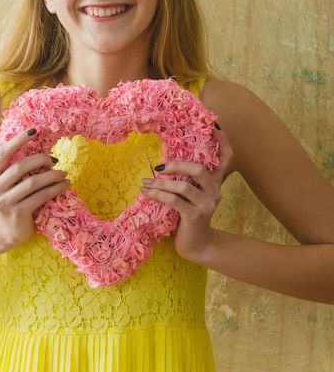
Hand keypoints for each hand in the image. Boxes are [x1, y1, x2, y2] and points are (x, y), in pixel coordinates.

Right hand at [0, 129, 69, 248]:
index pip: (3, 152)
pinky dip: (55, 189)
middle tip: (54, 159)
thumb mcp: (5, 182)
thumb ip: (12, 166)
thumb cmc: (10, 199)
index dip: (19, 140)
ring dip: (51, 175)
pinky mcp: (18, 213)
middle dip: (40, 159)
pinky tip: (64, 185)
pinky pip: (40, 196)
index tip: (35, 131)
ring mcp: (4, 203)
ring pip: (32, 182)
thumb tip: (36, 144)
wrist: (6, 230)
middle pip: (19, 167)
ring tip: (63, 173)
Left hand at [141, 127, 232, 262]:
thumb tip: (164, 163)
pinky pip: (174, 200)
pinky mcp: (195, 216)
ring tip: (145, 182)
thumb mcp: (190, 196)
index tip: (214, 125)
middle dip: (177, 165)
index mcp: (215, 183)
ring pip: (184, 186)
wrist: (197, 246)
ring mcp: (207, 204)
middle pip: (200, 169)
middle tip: (158, 167)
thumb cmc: (189, 217)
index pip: (226, 158)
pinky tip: (146, 193)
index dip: (222, 141)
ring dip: (161, 183)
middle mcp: (215, 191)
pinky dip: (158, 195)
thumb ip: (187, 180)